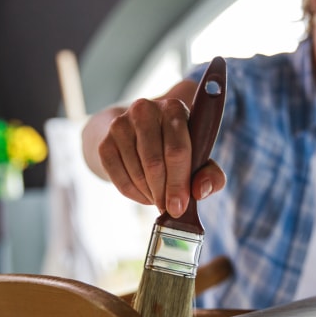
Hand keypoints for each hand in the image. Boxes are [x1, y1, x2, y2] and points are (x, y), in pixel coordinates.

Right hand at [97, 96, 225, 217]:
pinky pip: (119, 179)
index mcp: (174, 109)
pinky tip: (144, 193)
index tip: (179, 207)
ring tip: (159, 197)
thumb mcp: (199, 157)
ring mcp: (121, 124)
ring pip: (136, 173)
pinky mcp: (105, 142)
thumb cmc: (175, 148)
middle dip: (163, 193)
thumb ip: (211, 175)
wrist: (136, 134)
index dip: (178, 183)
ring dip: (150, 194)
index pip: (177, 150)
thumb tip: (200, 191)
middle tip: (169, 208)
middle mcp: (145, 110)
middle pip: (154, 164)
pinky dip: (134, 194)